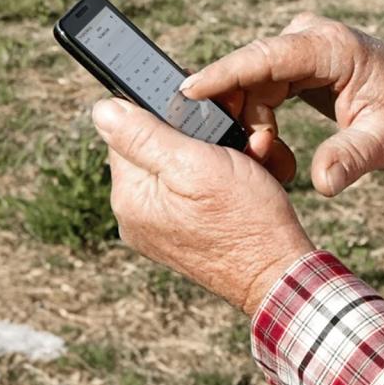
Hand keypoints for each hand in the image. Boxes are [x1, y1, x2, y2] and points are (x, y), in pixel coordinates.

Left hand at [92, 98, 314, 315]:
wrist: (280, 275)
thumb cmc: (245, 221)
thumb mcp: (194, 165)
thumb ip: (143, 135)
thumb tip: (103, 109)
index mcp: (129, 197)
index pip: (128, 131)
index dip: (169, 115)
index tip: (208, 119)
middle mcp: (137, 216)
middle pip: (158, 149)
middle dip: (201, 138)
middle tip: (241, 144)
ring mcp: (160, 229)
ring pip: (182, 167)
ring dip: (218, 157)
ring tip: (249, 165)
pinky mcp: (184, 236)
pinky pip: (195, 192)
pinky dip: (221, 181)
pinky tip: (244, 185)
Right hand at [180, 12, 383, 195]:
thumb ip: (352, 158)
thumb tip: (322, 182)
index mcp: (332, 48)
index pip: (266, 56)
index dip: (225, 74)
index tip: (189, 92)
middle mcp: (312, 38)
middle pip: (252, 69)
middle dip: (237, 112)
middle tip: (246, 155)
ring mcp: (303, 46)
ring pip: (253, 80)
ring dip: (249, 119)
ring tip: (264, 157)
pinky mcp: (297, 61)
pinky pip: (262, 84)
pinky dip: (257, 115)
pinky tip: (261, 143)